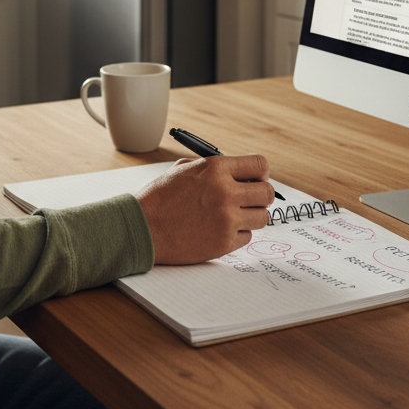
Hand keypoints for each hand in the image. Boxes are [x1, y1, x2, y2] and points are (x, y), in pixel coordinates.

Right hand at [135, 155, 273, 263]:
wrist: (141, 228)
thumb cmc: (159, 197)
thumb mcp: (184, 169)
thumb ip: (214, 169)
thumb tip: (241, 174)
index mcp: (216, 169)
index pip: (260, 165)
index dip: (260, 173)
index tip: (255, 180)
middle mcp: (225, 192)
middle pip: (267, 193)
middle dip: (260, 196)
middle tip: (248, 200)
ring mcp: (226, 219)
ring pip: (262, 217)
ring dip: (250, 216)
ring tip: (230, 216)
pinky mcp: (224, 243)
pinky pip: (247, 237)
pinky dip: (236, 234)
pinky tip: (217, 230)